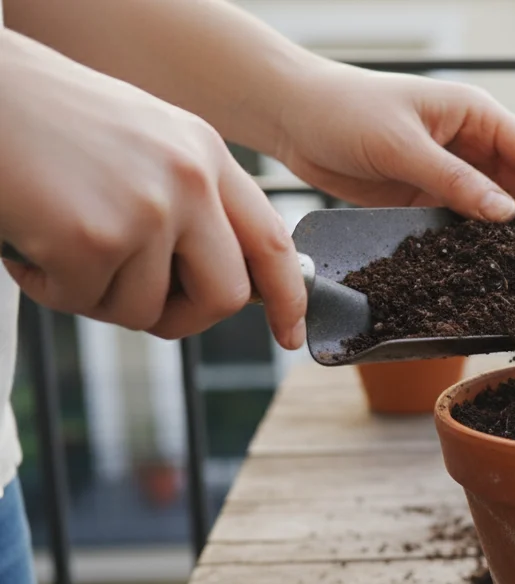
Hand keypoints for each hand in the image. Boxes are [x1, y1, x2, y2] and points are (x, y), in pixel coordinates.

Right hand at [0, 31, 306, 347]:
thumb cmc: (44, 120)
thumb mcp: (143, 145)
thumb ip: (190, 199)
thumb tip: (229, 278)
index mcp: (206, 154)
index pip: (270, 241)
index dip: (287, 296)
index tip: (289, 333)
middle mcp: (189, 180)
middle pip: (225, 295)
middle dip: (181, 318)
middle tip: (130, 301)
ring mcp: (147, 209)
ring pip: (145, 309)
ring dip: (95, 296)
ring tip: (57, 244)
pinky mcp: (94, 237)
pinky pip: (83, 301)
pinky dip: (48, 287)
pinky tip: (27, 242)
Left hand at [273, 64, 514, 238]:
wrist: (291, 115)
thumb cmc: (345, 111)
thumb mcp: (402, 146)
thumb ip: (455, 182)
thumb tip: (510, 215)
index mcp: (477, 115)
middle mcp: (472, 142)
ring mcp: (451, 170)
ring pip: (499, 207)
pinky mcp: (428, 194)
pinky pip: (466, 222)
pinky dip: (483, 243)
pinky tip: (498, 268)